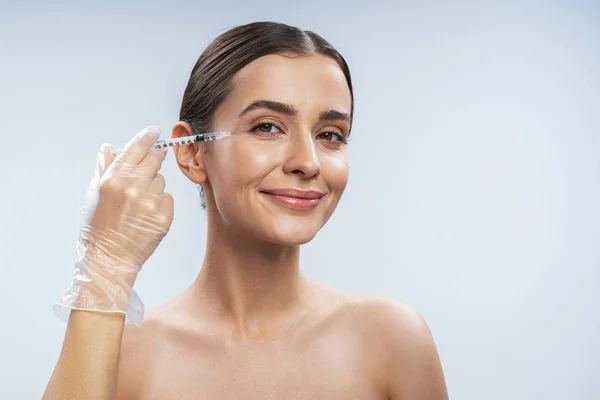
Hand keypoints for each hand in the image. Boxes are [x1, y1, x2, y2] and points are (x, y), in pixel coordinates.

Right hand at [55, 126, 173, 325]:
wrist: (109, 259)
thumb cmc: (98, 228)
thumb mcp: (94, 194)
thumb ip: (104, 168)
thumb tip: (109, 148)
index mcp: (114, 179)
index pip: (136, 148)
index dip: (147, 137)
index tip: (155, 131)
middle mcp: (133, 187)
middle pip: (155, 160)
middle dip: (154, 159)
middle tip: (152, 164)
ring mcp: (150, 202)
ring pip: (161, 180)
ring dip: (154, 186)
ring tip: (139, 203)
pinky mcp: (164, 216)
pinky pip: (168, 198)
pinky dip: (160, 203)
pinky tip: (147, 214)